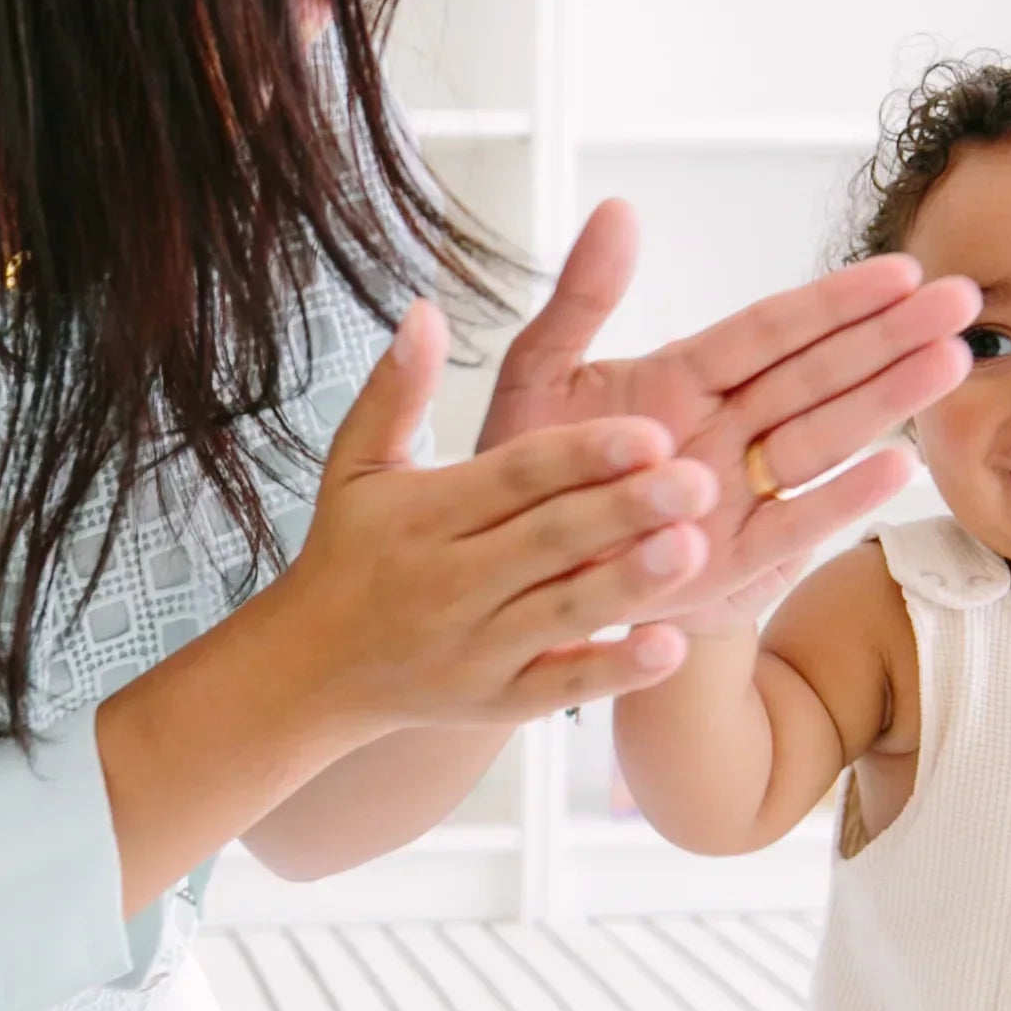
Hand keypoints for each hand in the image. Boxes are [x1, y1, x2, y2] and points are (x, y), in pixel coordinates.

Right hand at [266, 300, 717, 732]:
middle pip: (550, 539)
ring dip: (629, 585)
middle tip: (698, 480)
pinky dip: (612, 672)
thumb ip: (395, 389)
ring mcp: (477, 647)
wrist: (312, 671)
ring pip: (562, 611)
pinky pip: (559, 687)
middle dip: (624, 511)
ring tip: (695, 551)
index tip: (650, 431)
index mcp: (426, 514)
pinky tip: (670, 647)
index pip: (515, 477)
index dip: (581, 454)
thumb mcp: (356, 466)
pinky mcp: (496, 700)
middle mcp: (451, 580)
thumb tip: (424, 310)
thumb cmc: (349, 553)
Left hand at [477, 199, 976, 624]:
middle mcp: (723, 430)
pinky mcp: (733, 560)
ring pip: (823, 437)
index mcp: (681, 378)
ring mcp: (735, 493)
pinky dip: (843, 498)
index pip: (770, 329)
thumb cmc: (531, 476)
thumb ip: (579, 299)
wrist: (518, 577)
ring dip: (887, 401)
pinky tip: (897, 464)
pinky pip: (795, 523)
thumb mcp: (537, 378)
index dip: (834, 301)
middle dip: (889, 338)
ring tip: (949, 361)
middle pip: (817, 374)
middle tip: (960, 299)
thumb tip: (617, 208)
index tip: (900, 271)